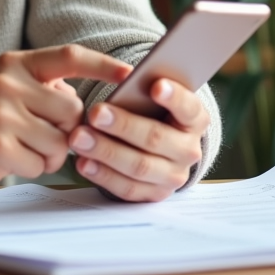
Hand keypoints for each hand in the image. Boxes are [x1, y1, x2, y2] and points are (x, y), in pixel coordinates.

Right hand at [0, 45, 131, 185]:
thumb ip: (38, 86)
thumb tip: (81, 103)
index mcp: (14, 63)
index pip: (70, 56)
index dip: (104, 64)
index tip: (132, 74)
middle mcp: (10, 83)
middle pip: (73, 112)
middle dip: (65, 131)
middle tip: (36, 136)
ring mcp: (3, 114)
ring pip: (60, 143)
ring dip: (47, 154)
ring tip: (16, 148)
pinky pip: (40, 164)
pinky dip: (30, 168)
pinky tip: (5, 160)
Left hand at [69, 78, 207, 202]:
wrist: (157, 144)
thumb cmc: (151, 111)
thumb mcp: (154, 97)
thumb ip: (145, 91)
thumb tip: (125, 79)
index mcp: (195, 119)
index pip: (189, 107)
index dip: (174, 97)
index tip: (155, 85)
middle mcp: (189, 150)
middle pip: (156, 138)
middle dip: (123, 125)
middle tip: (95, 113)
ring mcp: (174, 176)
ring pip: (139, 166)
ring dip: (106, 151)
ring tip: (79, 137)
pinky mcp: (154, 194)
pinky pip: (128, 188)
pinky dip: (103, 175)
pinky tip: (83, 162)